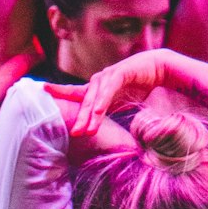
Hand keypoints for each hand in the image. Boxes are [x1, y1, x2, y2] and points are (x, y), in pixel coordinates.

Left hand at [45, 50, 169, 135]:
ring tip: (85, 131)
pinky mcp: (122, 72)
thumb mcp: (124, 105)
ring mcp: (110, 76)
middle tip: (73, 134)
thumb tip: (106, 138)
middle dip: (78, 117)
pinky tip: (98, 112)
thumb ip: (113, 116)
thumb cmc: (144, 87)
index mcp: (99, 90)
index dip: (60, 95)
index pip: (76, 95)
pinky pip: (109, 88)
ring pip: (94, 96)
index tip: (43, 96)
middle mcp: (101, 81)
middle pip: (84, 100)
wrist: (164, 69)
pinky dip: (103, 100)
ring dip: (89, 114)